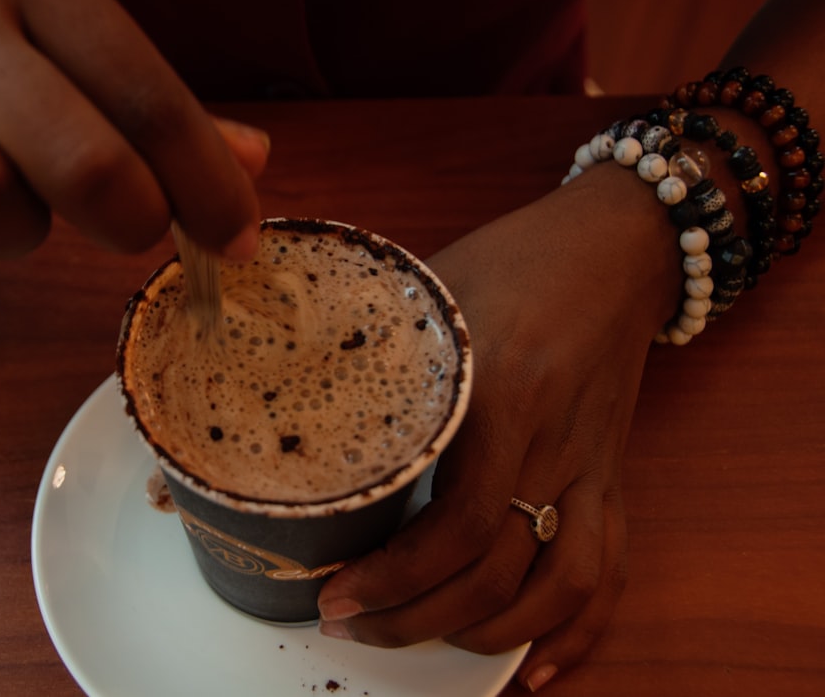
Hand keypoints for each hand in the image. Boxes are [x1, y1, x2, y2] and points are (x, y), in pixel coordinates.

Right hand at [0, 0, 266, 291]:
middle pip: (78, 163)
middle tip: (133, 225)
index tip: (236, 237)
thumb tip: (248, 160)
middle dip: (132, 219)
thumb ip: (144, 91)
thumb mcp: (53, 8)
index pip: (147, 97)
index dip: (208, 186)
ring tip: (15, 203)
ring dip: (25, 236)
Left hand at [317, 166, 682, 689]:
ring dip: (491, 634)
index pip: (455, 527)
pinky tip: (534, 663)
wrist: (615, 245)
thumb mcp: (428, 289)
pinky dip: (579, 629)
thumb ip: (370, 344)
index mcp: (498, 396)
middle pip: (498, 574)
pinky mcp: (610, 473)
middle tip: (355, 624)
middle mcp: (550, 445)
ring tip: (428, 639)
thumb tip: (284, 381)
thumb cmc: (515, 257)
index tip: (335, 595)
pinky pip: (612, 567)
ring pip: (561, 586)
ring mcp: (589, 466)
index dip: (392, 580)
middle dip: (417, 619)